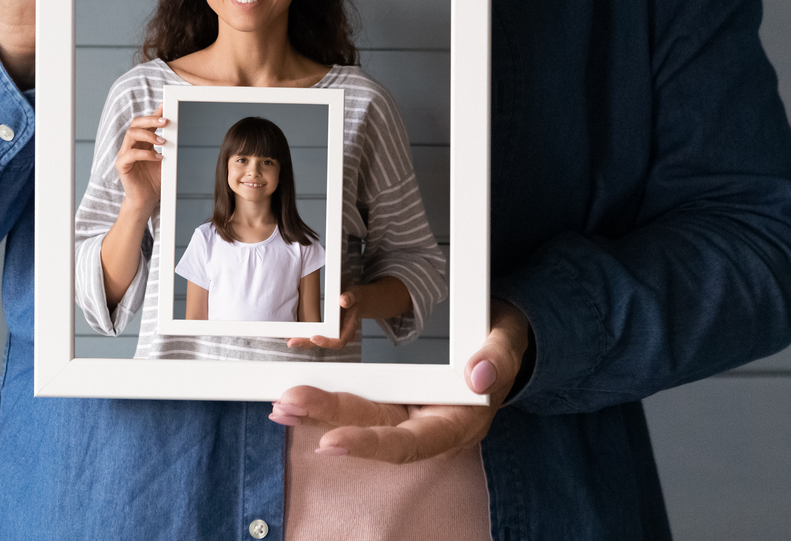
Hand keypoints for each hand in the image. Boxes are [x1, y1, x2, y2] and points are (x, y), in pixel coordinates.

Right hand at [113, 112, 168, 218]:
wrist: (146, 200)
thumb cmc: (154, 180)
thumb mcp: (164, 159)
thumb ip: (167, 145)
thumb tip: (176, 130)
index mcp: (141, 142)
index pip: (144, 122)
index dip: (154, 114)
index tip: (166, 106)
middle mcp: (131, 145)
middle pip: (135, 124)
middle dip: (150, 120)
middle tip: (165, 122)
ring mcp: (124, 154)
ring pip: (131, 134)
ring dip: (148, 135)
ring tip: (163, 141)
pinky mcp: (121, 166)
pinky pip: (130, 154)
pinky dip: (146, 154)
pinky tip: (158, 157)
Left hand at [270, 299, 530, 464]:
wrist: (496, 345)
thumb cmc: (499, 348)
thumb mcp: (508, 345)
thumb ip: (498, 359)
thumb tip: (479, 376)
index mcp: (456, 424)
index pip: (408, 443)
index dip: (370, 445)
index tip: (331, 441)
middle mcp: (425, 426)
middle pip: (373, 429)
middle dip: (328, 419)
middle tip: (288, 405)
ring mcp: (407, 413)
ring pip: (359, 417)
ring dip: (319, 412)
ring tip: (282, 405)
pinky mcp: (394, 397)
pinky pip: (359, 402)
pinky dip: (327, 400)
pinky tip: (296, 398)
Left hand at [284, 276, 408, 350]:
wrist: (356, 300)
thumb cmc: (354, 297)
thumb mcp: (354, 293)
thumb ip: (350, 297)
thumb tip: (343, 301)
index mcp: (349, 328)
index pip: (339, 341)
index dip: (326, 342)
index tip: (313, 338)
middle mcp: (341, 334)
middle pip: (324, 344)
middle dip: (308, 344)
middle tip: (292, 342)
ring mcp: (333, 334)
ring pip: (318, 342)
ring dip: (304, 342)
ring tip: (289, 340)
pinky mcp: (326, 331)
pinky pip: (315, 337)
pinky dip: (304, 337)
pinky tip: (292, 335)